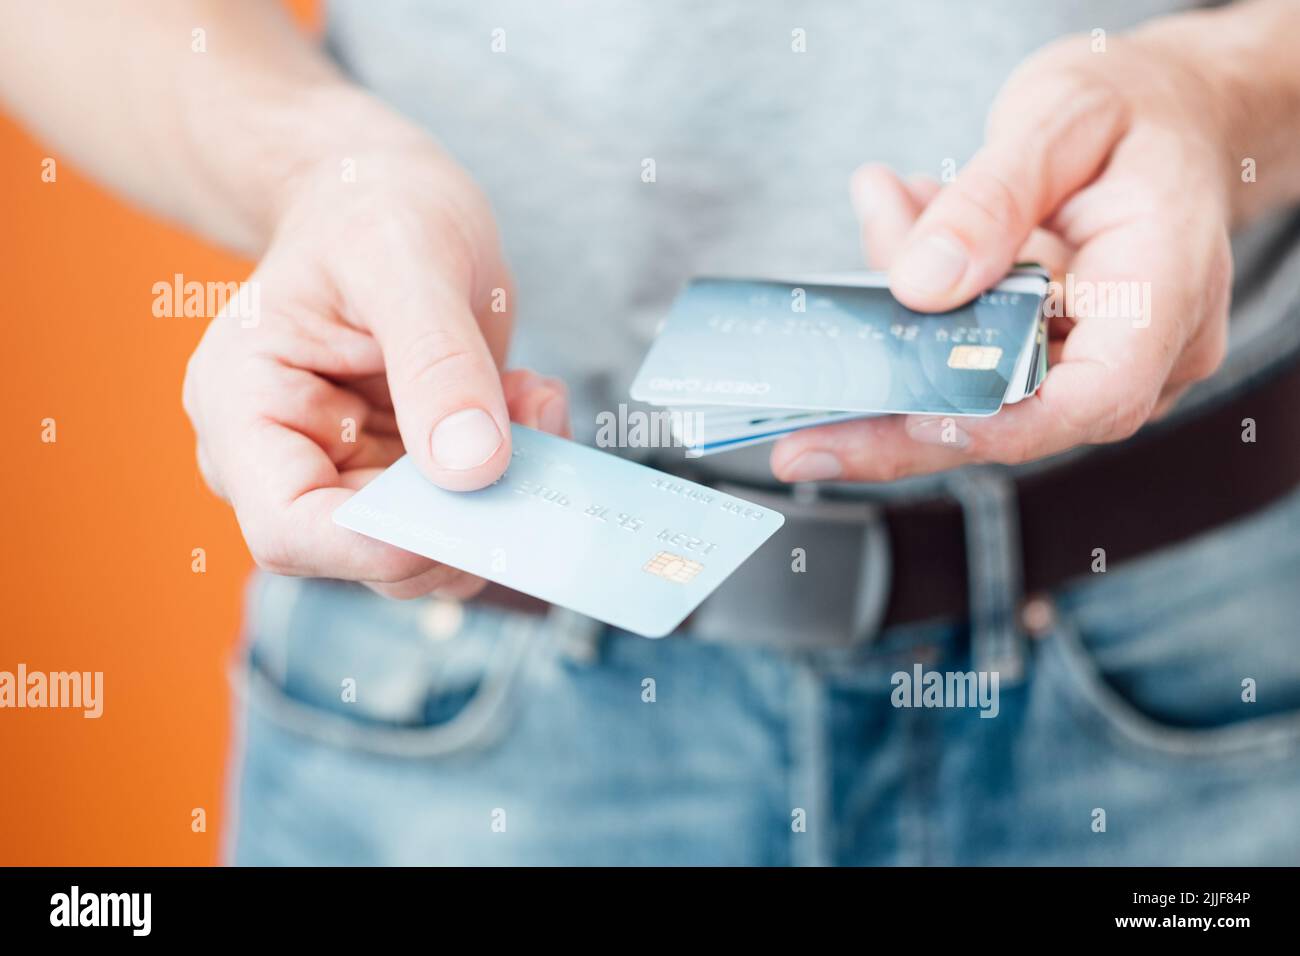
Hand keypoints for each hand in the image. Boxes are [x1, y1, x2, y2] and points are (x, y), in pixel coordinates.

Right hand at [183, 145, 569, 598]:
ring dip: (499, 492)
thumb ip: (437, 364)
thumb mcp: (406, 261)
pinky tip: (528, 396)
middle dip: (462, 514)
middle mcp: (284, 457)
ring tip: (531, 395)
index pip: (289, 529)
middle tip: (534, 430)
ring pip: (429, 543)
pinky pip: (463, 508)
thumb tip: (471, 471)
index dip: (378, 546)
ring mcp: (345, 471)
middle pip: (367, 552)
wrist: (386, 195)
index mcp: (243, 407)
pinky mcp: (402, 472)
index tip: (473, 515)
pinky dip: (512, 469)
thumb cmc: (372, 207)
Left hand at [771, 26, 1235, 483]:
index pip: (1096, 398)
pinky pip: (969, 347)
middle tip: (801, 444)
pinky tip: (902, 214)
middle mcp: (1141, 347)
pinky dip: (924, 295)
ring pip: (975, 380)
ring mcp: (1095, 357)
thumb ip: (992, 200)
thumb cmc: (1139, 106)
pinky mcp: (1050, 351)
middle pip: (1016, 419)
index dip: (998, 423)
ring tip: (886, 208)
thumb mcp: (1063, 117)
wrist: (1175, 110)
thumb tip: (920, 286)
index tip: (909, 417)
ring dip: (904, 321)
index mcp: (1167, 290)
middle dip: (899, 423)